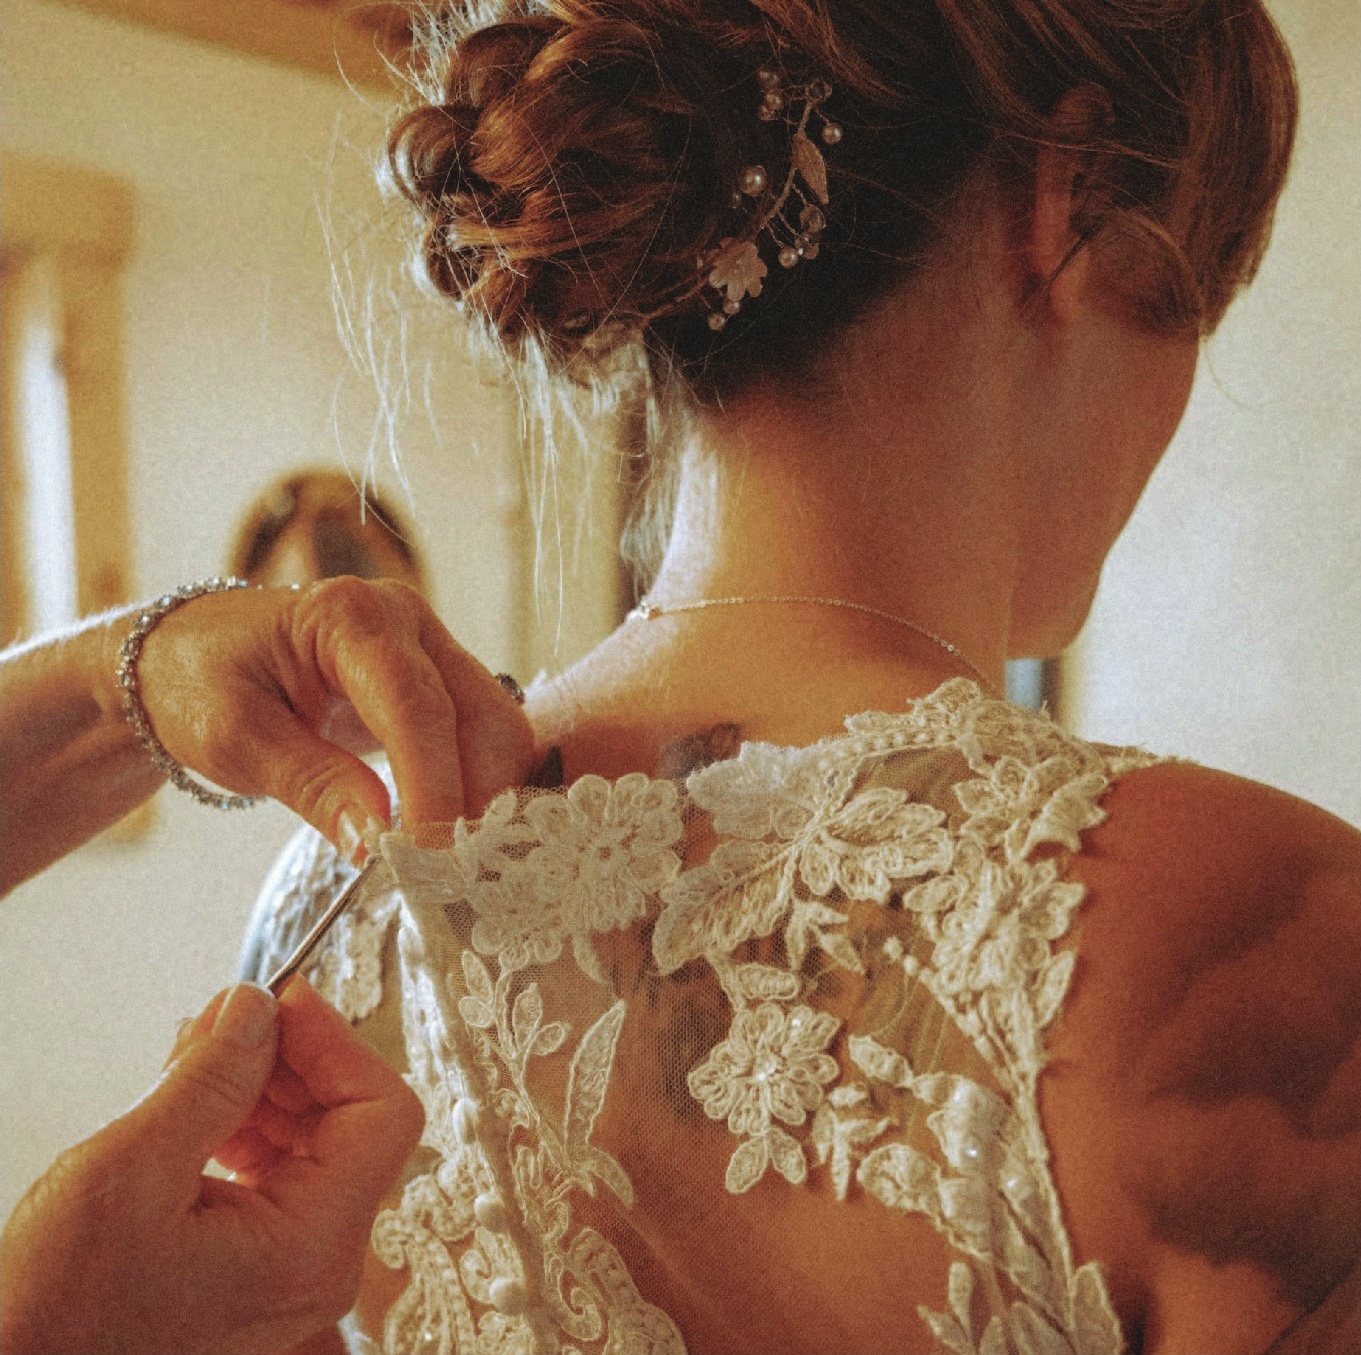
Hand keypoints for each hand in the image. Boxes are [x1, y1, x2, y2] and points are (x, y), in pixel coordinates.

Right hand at [0, 978, 423, 1354]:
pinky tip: (191, 1101)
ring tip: (194, 1056)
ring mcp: (293, 1265)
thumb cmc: (60, 1313)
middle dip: (291, 1056)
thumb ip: (209, 1080)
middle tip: (222, 1019)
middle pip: (352, 1120)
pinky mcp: (259, 1262)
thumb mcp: (130, 1173)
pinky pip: (278, 1168)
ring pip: (314, 1137)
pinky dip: (244, 1121)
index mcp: (314, 1245)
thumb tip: (257, 1004)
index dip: (337, 1043)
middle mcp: (322, 1259)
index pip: (383, 1113)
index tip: (281, 999)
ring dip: (263, 1083)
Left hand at [132, 577, 535, 855]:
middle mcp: (406, 619)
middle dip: (474, 799)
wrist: (189, 656)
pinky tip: (454, 832)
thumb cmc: (198, 685)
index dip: (434, 787)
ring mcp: (430, 646)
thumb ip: (311, 784)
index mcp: (349, 617)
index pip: (418, 707)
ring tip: (451, 861)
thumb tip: (377, 840)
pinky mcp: (440, 678)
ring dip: (488, 797)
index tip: (429, 859)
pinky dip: (481, 786)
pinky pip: (485, 733)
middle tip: (448, 878)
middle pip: (481, 715)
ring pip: (498, 727)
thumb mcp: (234, 740)